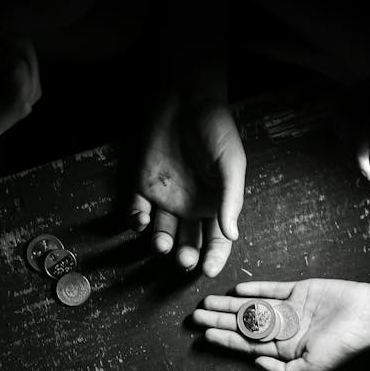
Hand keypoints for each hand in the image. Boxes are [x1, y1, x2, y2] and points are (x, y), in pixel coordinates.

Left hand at [129, 94, 245, 276]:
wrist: (185, 99)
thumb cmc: (215, 129)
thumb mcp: (231, 163)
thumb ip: (231, 198)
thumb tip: (233, 234)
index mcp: (216, 204)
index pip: (217, 240)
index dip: (214, 257)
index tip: (207, 270)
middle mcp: (191, 206)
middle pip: (188, 241)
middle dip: (186, 255)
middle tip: (184, 259)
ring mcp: (166, 199)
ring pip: (162, 232)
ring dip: (161, 242)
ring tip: (162, 243)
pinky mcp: (143, 188)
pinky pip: (137, 212)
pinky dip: (136, 221)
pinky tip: (141, 221)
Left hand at [192, 278, 369, 370]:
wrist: (368, 316)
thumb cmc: (343, 346)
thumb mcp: (310, 369)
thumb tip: (254, 364)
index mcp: (285, 351)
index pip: (247, 345)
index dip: (225, 340)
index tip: (204, 336)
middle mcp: (284, 331)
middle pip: (244, 326)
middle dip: (219, 321)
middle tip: (195, 317)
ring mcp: (290, 310)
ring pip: (252, 307)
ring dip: (229, 305)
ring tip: (207, 302)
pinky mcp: (299, 291)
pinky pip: (272, 290)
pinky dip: (254, 290)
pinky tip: (235, 290)